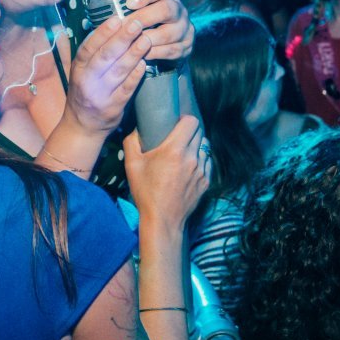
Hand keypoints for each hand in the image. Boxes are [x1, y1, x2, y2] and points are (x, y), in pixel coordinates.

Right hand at [64, 15, 150, 135]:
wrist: (82, 127)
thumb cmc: (85, 93)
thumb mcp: (81, 72)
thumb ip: (93, 53)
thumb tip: (112, 27)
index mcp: (78, 69)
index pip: (89, 46)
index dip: (103, 32)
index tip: (117, 18)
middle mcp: (87, 81)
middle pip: (105, 56)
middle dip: (122, 38)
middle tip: (136, 23)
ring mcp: (100, 95)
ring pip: (118, 71)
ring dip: (133, 54)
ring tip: (146, 39)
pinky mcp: (114, 107)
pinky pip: (126, 89)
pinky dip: (135, 75)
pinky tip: (144, 63)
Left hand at [115, 0, 193, 60]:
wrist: (163, 43)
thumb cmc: (146, 17)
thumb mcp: (138, 0)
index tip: (129, 2)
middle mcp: (180, 10)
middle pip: (167, 9)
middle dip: (145, 18)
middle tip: (126, 25)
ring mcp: (185, 28)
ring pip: (170, 33)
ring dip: (148, 38)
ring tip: (131, 42)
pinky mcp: (186, 46)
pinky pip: (172, 50)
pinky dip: (155, 53)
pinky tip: (141, 54)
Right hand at [124, 115, 208, 232]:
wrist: (162, 220)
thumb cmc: (145, 192)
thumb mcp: (132, 165)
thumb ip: (132, 142)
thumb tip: (137, 129)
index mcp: (174, 150)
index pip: (191, 122)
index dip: (185, 119)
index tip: (176, 123)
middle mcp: (192, 157)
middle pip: (199, 133)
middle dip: (189, 132)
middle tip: (178, 138)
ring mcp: (201, 170)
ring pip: (205, 147)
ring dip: (196, 146)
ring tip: (185, 152)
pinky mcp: (206, 182)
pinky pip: (207, 163)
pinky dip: (200, 160)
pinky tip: (189, 167)